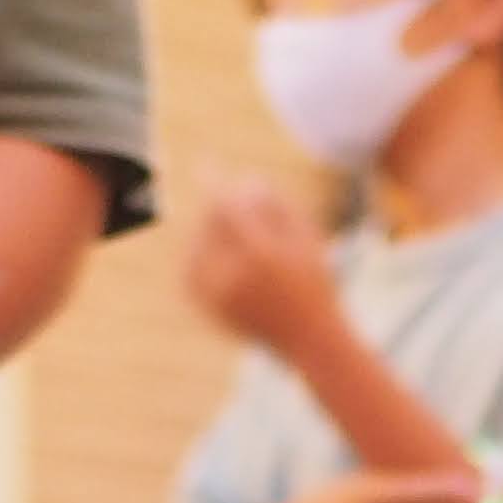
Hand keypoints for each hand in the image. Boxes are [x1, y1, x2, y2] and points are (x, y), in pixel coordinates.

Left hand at [181, 177, 334, 352]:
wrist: (310, 338)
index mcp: (262, 253)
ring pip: (194, 250)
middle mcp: (237, 276)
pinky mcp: (213, 312)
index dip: (213, 183)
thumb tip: (243, 180)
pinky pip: (189, 276)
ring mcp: (222, 297)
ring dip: (202, 234)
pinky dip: (193, 261)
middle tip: (226, 207)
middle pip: (208, 227)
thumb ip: (278, 204)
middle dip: (215, 212)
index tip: (204, 164)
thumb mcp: (307, 238)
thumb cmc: (313, 281)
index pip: (227, 209)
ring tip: (220, 232)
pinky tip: (204, 254)